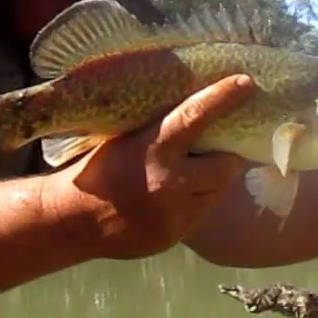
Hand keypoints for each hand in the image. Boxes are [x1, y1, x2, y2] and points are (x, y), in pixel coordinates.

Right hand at [63, 74, 253, 259]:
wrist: (73, 219)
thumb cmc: (99, 169)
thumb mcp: (126, 139)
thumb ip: (161, 132)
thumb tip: (196, 112)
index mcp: (153, 148)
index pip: (195, 116)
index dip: (222, 97)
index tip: (245, 83)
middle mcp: (170, 181)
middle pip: (226, 164)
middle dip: (228, 155)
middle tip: (223, 147)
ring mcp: (175, 212)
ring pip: (218, 192)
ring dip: (214, 180)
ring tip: (198, 173)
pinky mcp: (176, 234)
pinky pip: (201, 213)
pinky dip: (198, 202)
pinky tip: (179, 197)